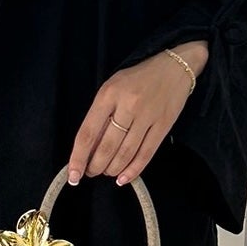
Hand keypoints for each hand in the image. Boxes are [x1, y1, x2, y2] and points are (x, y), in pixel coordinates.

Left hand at [67, 40, 208, 185]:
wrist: (174, 67)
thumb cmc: (136, 78)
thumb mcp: (111, 87)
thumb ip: (100, 115)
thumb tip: (89, 148)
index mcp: (108, 94)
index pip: (88, 132)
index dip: (78, 157)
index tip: (73, 174)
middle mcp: (127, 105)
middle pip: (107, 146)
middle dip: (96, 166)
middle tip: (91, 172)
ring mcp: (147, 116)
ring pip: (126, 153)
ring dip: (112, 168)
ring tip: (106, 173)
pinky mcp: (163, 125)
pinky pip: (146, 153)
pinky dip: (133, 170)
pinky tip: (123, 178)